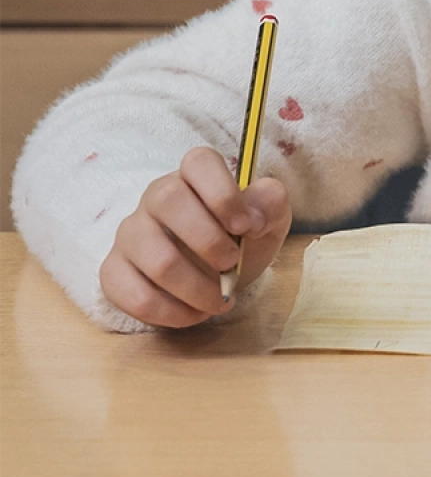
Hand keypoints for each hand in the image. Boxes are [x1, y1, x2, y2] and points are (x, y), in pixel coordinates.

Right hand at [99, 147, 292, 327]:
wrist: (220, 272)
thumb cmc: (243, 236)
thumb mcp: (268, 216)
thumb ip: (269, 204)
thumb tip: (253, 218)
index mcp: (196, 175)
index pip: (199, 162)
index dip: (223, 192)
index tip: (246, 226)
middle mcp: (156, 196)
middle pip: (168, 201)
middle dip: (208, 241)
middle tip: (232, 265)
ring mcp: (131, 233)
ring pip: (154, 258)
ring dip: (195, 288)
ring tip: (220, 300)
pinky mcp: (115, 270)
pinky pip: (131, 292)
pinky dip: (169, 311)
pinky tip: (194, 314)